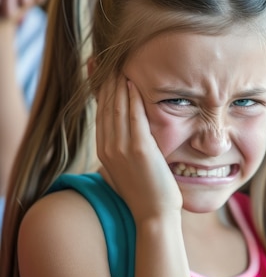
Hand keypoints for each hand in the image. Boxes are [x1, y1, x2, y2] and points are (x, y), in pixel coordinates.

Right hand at [96, 76, 182, 222]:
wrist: (153, 216)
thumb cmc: (146, 194)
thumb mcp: (128, 170)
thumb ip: (124, 153)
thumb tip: (127, 142)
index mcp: (105, 152)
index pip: (101, 114)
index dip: (100, 91)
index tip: (100, 72)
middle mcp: (109, 148)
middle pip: (105, 107)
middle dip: (104, 82)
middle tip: (103, 60)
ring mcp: (122, 149)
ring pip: (117, 109)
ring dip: (118, 85)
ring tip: (120, 64)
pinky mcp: (139, 150)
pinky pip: (134, 117)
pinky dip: (133, 98)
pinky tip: (133, 82)